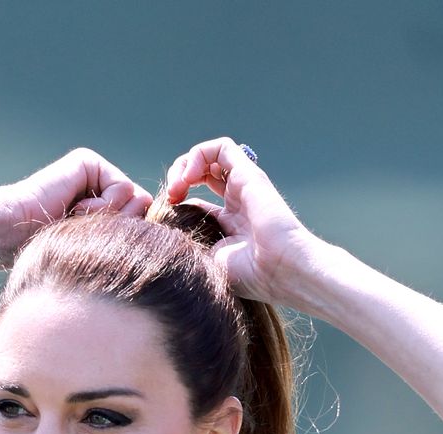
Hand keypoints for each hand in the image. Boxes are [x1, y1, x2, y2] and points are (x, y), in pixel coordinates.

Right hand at [0, 149, 152, 262]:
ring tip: (77, 222)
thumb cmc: (52, 252)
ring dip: (109, 221)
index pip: (141, 223)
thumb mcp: (99, 250)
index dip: (126, 240)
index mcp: (104, 210)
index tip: (91, 245)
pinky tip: (74, 209)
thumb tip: (156, 220)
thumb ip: (129, 235)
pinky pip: (123, 189)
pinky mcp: (88, 162)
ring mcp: (96, 172)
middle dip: (122, 229)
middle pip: (143, 209)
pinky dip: (103, 208)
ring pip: (137, 199)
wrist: (15, 234)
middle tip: (85, 233)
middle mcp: (102, 187)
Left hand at [165, 138, 323, 308]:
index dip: (177, 203)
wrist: (279, 270)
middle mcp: (237, 202)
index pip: (198, 200)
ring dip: (185, 165)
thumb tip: (163, 229)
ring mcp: (243, 186)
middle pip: (201, 174)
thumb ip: (189, 241)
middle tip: (171, 198)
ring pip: (209, 157)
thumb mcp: (208, 260)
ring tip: (178, 186)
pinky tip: (190, 176)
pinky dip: (198, 154)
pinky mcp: (248, 173)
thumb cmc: (247, 276)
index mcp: (229, 225)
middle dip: (178, 180)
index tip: (167, 218)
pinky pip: (221, 148)